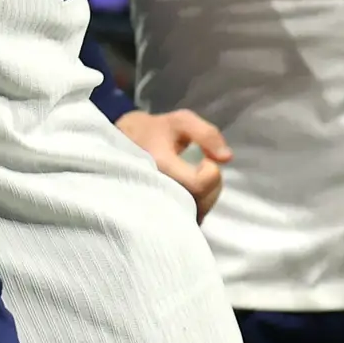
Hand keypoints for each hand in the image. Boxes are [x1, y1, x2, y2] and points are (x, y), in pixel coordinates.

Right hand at [115, 108, 229, 219]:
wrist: (116, 148)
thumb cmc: (151, 133)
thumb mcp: (179, 122)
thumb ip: (206, 134)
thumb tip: (226, 158)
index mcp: (159, 168)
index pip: (198, 184)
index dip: (210, 172)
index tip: (203, 160)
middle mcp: (156, 194)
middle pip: (202, 201)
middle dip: (210, 183)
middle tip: (198, 167)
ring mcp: (157, 211)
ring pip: (198, 213)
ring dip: (205, 194)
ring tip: (189, 177)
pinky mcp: (160, 220)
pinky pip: (189, 219)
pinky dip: (196, 204)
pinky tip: (185, 189)